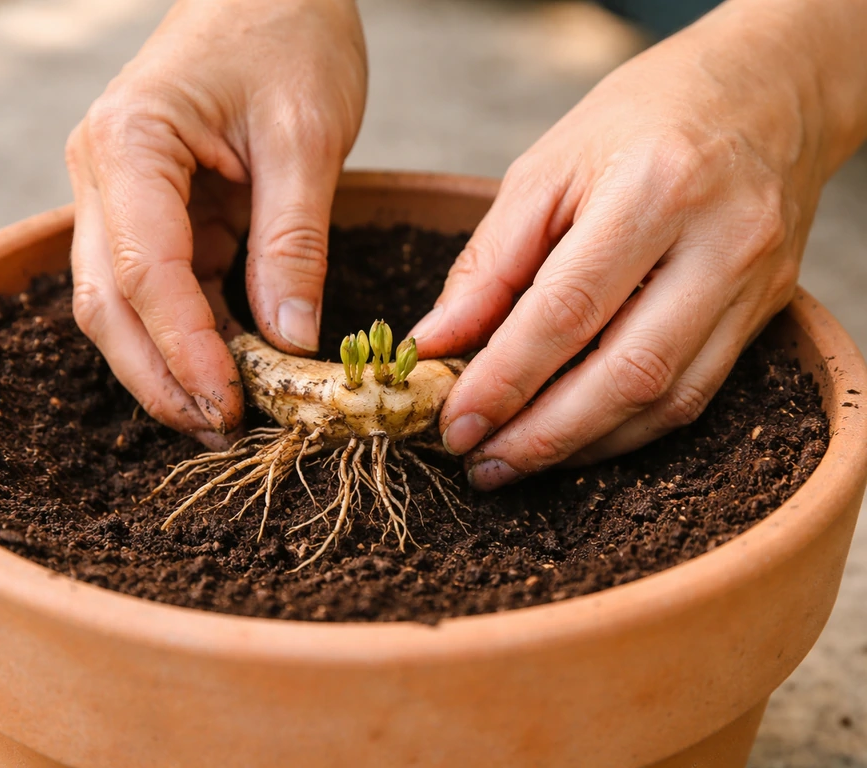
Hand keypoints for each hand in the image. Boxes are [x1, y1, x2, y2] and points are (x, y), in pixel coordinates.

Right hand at [66, 0, 365, 445]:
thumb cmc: (288, 33)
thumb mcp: (306, 138)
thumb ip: (293, 242)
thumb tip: (290, 343)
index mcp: (129, 143)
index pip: (147, 271)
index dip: (185, 350)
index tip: (232, 405)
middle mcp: (102, 172)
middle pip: (109, 303)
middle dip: (159, 377)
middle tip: (219, 431)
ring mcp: (119, 193)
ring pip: (120, 304)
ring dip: (165, 366)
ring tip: (223, 417)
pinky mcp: (152, 209)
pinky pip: (157, 286)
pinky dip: (187, 334)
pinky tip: (226, 370)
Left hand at [410, 1, 839, 488]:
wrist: (766, 91)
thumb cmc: (642, 117)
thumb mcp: (547, 167)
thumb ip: (490, 261)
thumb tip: (435, 341)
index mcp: (654, 188)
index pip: (566, 311)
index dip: (503, 380)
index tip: (453, 423)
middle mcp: (718, 243)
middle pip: (624, 374)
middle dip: (541, 435)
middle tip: (479, 464)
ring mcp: (753, 284)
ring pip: (664, 399)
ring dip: (581, 445)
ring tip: (513, 462)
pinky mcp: (765, 312)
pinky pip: (694, 395)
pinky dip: (626, 430)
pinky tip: (574, 440)